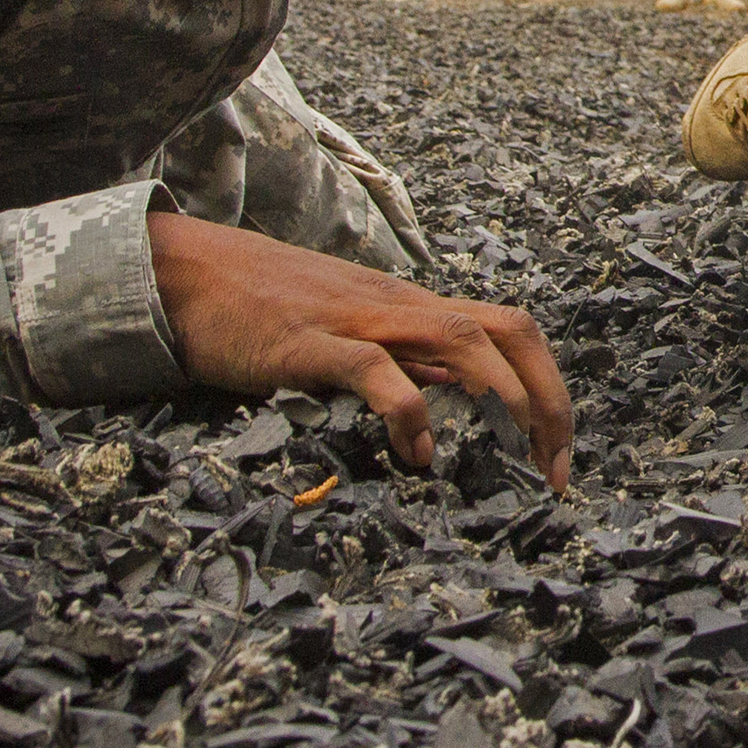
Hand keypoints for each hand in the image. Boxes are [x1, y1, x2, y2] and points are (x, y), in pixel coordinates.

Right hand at [147, 214, 574, 490]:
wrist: (190, 275)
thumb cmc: (267, 313)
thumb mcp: (348, 338)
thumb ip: (397, 370)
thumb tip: (445, 428)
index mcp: (415, 310)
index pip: (511, 332)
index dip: (548, 390)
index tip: (557, 459)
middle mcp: (402, 308)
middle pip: (509, 331)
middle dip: (546, 401)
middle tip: (551, 472)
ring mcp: (359, 320)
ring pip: (463, 339)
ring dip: (502, 401)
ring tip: (511, 461)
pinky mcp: (310, 343)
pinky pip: (373, 369)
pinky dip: (407, 412)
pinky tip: (417, 457)